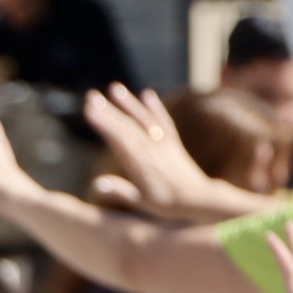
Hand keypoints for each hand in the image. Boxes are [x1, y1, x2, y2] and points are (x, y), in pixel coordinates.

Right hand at [84, 88, 250, 222]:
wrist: (201, 200)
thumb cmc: (168, 205)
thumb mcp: (143, 202)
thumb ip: (121, 191)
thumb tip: (96, 184)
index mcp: (141, 164)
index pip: (119, 139)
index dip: (105, 123)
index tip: (90, 109)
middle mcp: (153, 150)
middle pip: (128, 126)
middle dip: (109, 110)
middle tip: (91, 95)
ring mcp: (164, 145)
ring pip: (145, 120)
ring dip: (130, 104)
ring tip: (114, 87)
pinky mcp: (174, 144)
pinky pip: (164, 123)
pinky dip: (156, 109)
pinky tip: (147, 94)